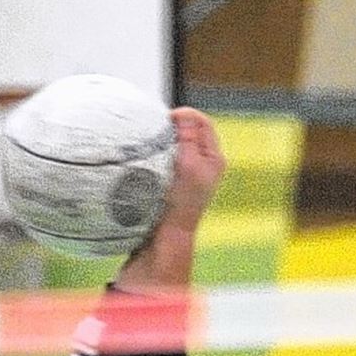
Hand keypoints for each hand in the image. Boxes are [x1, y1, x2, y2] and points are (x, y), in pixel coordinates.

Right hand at [114, 109, 224, 288]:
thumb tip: (184, 114)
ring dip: (159, 141)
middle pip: (186, 131)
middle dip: (169, 127)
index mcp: (213, 159)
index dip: (183, 116)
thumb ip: (188, 138)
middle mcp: (201, 165)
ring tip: (147, 144)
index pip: (201, 122)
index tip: (165, 122)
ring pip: (171, 145)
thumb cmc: (178, 207)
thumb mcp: (188, 166)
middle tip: (153, 131)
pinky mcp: (166, 183)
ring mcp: (183, 174)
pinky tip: (142, 159)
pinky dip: (151, 155)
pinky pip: (159, 159)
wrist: (164, 242)